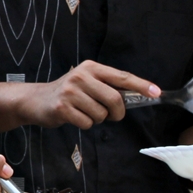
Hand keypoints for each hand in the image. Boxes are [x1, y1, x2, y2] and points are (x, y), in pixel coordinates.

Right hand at [17, 60, 158, 128]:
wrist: (36, 100)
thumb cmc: (68, 93)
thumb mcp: (87, 82)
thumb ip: (108, 87)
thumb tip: (136, 96)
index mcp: (91, 68)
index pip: (122, 77)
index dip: (141, 85)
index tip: (157, 92)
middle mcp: (81, 76)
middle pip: (115, 99)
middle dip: (117, 113)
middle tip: (112, 116)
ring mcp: (71, 92)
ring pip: (101, 114)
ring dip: (97, 119)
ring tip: (84, 112)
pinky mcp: (62, 107)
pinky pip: (87, 123)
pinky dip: (85, 124)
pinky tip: (74, 117)